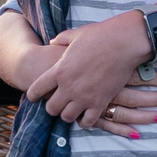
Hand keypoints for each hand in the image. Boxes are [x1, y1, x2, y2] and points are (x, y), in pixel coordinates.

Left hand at [25, 12, 156, 132]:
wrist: (124, 43)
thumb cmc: (99, 36)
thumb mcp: (75, 35)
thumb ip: (60, 40)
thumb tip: (52, 41)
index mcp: (59, 71)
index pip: (36, 90)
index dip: (33, 94)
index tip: (34, 96)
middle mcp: (69, 87)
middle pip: (51, 109)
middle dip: (52, 107)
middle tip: (57, 103)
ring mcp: (85, 97)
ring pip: (67, 117)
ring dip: (68, 114)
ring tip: (72, 109)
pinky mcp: (100, 102)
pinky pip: (88, 122)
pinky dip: (85, 121)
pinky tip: (86, 115)